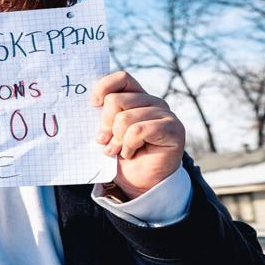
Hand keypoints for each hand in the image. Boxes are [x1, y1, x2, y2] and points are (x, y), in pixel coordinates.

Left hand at [91, 71, 186, 197]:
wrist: (140, 185)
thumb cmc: (122, 159)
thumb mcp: (107, 134)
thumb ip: (103, 116)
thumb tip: (91, 102)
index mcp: (137, 98)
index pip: (122, 78)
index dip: (104, 87)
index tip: (92, 104)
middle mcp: (153, 102)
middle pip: (116, 100)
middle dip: (105, 126)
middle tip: (107, 143)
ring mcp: (165, 114)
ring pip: (125, 118)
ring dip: (117, 141)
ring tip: (120, 152)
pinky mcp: (173, 128)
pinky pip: (138, 131)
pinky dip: (129, 146)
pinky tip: (131, 153)